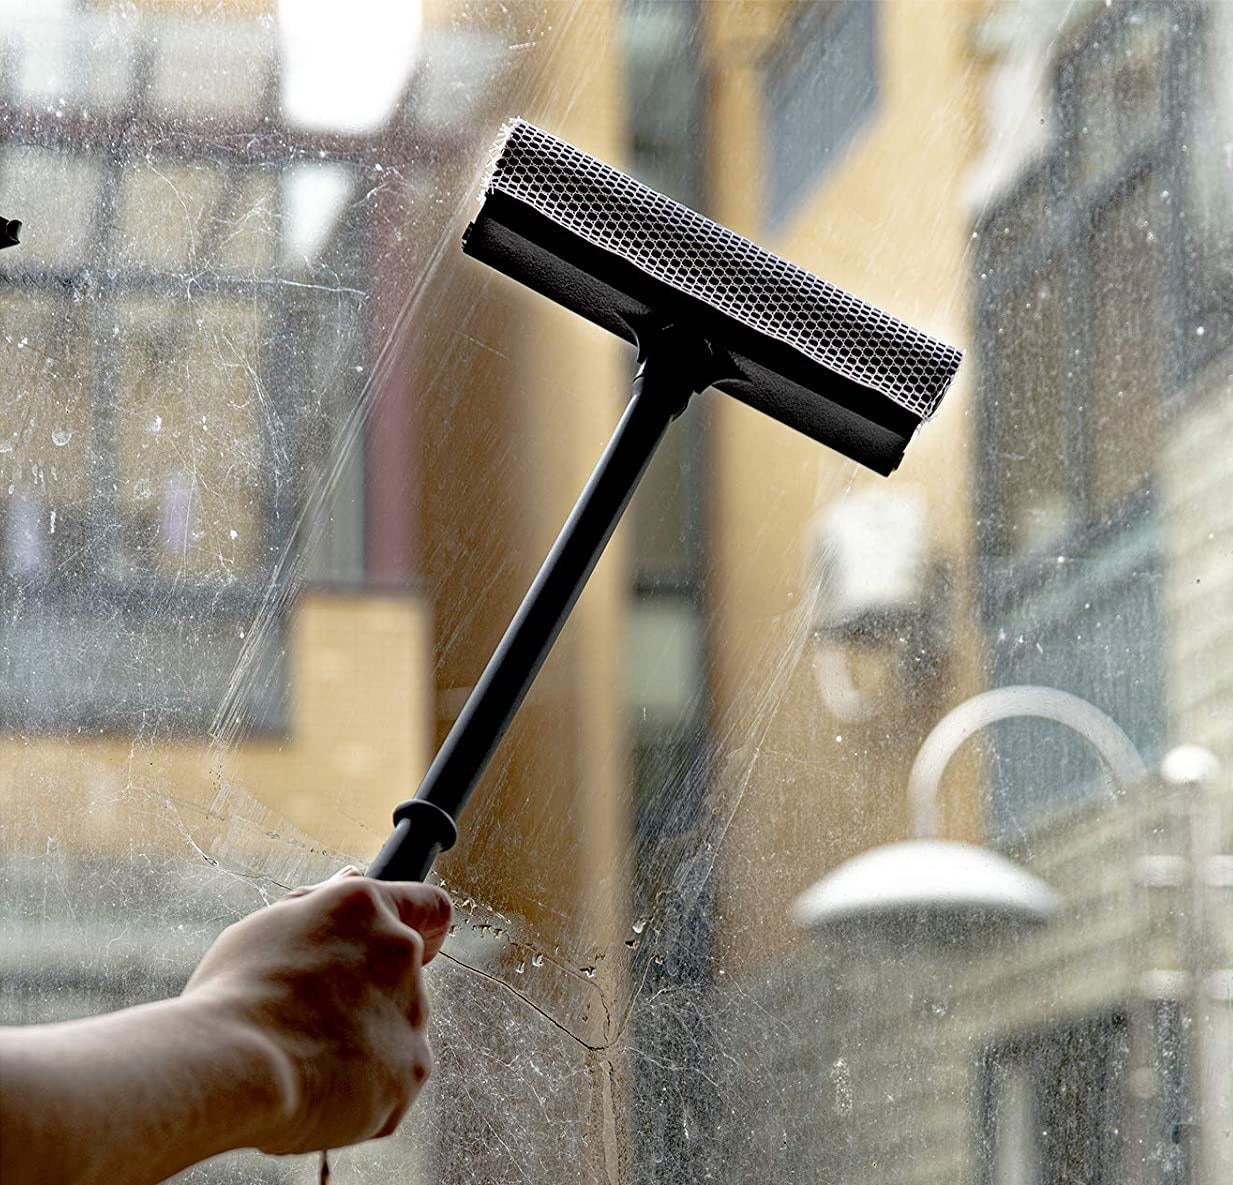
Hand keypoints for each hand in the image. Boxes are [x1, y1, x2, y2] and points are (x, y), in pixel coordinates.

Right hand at [182, 872, 451, 1154]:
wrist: (232, 1067)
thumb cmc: (234, 994)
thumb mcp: (267, 927)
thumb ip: (320, 901)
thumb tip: (353, 879)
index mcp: (366, 908)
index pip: (431, 907)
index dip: (425, 928)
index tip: (416, 949)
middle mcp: (400, 951)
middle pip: (403, 975)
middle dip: (370, 996)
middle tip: (313, 1023)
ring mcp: (412, 1011)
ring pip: (397, 1028)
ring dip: (365, 1043)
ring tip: (305, 1060)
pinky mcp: (412, 1068)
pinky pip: (395, 1077)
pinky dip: (367, 1088)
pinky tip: (321, 1091)